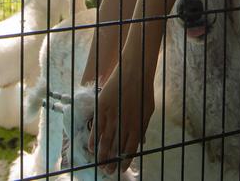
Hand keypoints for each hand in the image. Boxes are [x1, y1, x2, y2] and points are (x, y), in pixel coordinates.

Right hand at [90, 53, 154, 174]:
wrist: (135, 70)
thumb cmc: (143, 90)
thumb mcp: (148, 111)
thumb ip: (142, 127)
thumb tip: (141, 142)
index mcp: (138, 126)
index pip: (130, 150)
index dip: (124, 161)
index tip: (120, 170)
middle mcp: (125, 124)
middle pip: (116, 149)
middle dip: (111, 162)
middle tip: (107, 171)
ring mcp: (113, 116)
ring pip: (105, 141)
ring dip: (101, 155)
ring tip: (99, 164)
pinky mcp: (103, 107)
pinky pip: (96, 127)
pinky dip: (93, 139)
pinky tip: (91, 148)